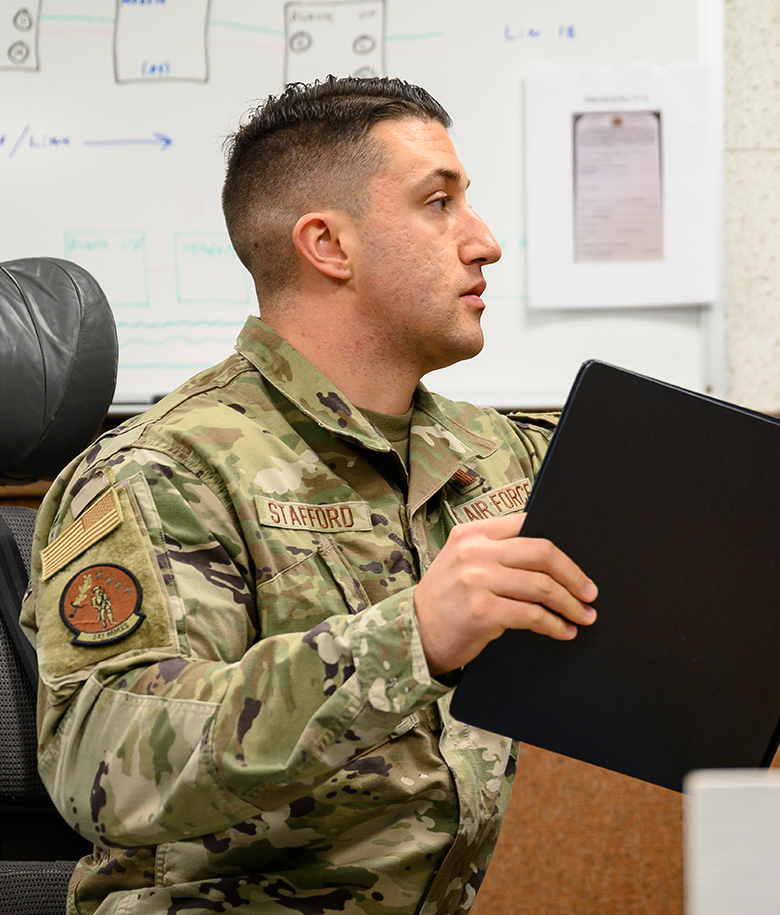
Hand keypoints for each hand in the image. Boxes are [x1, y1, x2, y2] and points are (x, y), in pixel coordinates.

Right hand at [414, 513, 596, 675]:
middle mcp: (474, 551)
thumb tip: (549, 559)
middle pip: (542, 552)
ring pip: (542, 586)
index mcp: (472, 533)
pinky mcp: (482, 611)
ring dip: (570, 604)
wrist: (414, 634)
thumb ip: (495, 551)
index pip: (528, 526)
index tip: (576, 567)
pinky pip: (533, 615)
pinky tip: (563, 631)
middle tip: (590, 592)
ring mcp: (477, 580)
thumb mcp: (461, 562)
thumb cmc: (445, 600)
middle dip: (574, 575)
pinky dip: (554, 625)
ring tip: (583, 616)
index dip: (560, 549)